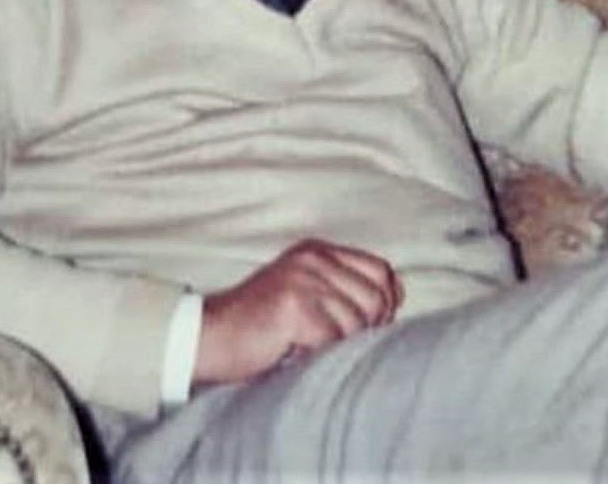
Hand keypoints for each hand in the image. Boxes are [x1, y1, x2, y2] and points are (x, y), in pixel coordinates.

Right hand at [193, 238, 402, 386]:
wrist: (210, 334)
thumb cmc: (261, 324)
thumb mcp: (305, 291)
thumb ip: (344, 288)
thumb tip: (397, 296)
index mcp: (318, 251)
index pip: (382, 270)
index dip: (386, 303)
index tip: (368, 325)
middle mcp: (313, 258)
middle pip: (375, 299)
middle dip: (363, 330)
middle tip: (332, 342)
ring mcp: (303, 279)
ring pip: (356, 323)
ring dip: (336, 345)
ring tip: (307, 343)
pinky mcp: (293, 305)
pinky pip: (332, 341)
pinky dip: (317, 355)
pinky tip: (294, 350)